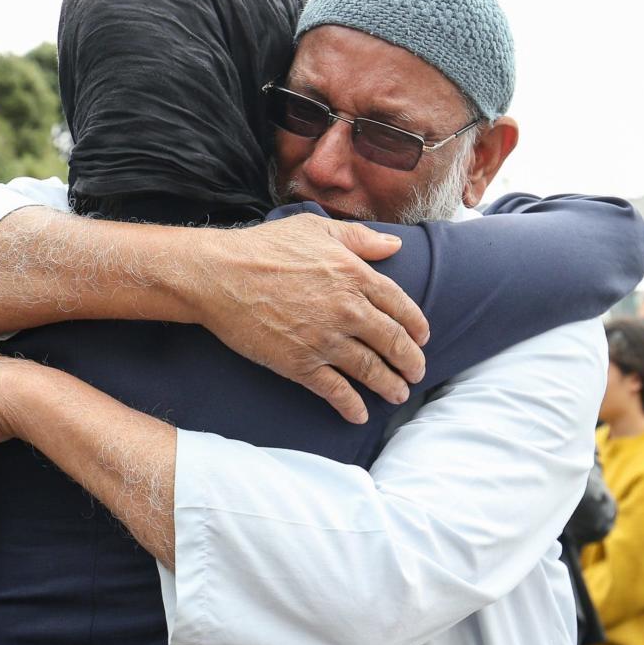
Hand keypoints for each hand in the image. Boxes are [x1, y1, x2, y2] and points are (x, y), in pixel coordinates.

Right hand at [193, 214, 428, 422]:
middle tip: (416, 372)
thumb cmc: (265, 247)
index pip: (402, 306)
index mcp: (355, 276)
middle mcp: (348, 310)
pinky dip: (352, 406)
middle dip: (410, 361)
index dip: (416, 326)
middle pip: (393, 342)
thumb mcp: (316, 229)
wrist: (220, 276)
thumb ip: (360, 238)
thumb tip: (395, 246)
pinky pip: (336, 392)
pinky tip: (359, 415)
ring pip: (371, 371)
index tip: (422, 337)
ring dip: (389, 386)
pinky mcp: (301, 365)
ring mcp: (325, 340)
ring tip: (398, 394)